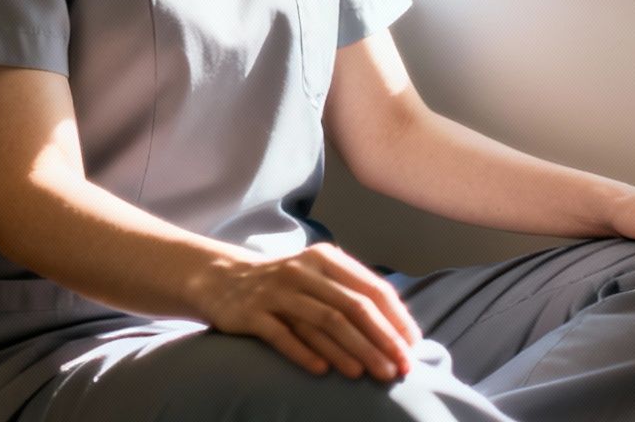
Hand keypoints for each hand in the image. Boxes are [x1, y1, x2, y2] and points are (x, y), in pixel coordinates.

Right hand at [193, 241, 421, 380]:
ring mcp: (276, 292)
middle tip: (400, 368)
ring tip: (372, 374)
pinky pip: (282, 335)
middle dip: (381, 340)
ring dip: (352, 350)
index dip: (396, 318)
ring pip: (322, 322)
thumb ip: (350, 293)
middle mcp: (303, 272)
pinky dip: (304, 352)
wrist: (221, 277)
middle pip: (351, 307)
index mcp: (325, 259)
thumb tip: (397, 329)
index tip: (413, 346)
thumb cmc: (283, 284)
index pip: (371, 288)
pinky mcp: (251, 313)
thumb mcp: (316, 276)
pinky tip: (323, 371)